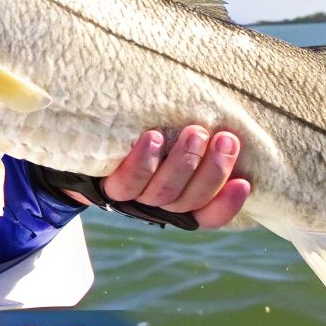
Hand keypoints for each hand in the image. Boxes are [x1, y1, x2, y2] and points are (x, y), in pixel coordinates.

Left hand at [72, 126, 251, 229]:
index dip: (228, 205)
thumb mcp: (174, 136)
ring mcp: (133, 197)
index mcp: (180, 198)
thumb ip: (200, 134)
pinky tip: (154, 138)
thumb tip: (232, 110)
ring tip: (195, 132)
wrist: (80, 145)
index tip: (245, 182)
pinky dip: (143, 162)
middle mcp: (158, 203)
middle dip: (213, 171)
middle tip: (226, 139)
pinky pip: (128, 183)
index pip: (209, 214)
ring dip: (183, 162)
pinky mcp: (106, 186)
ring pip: (164, 192)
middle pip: (191, 200)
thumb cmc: (138, 135)